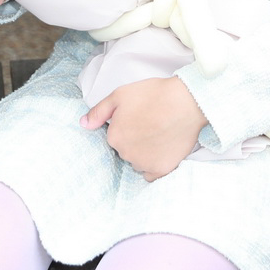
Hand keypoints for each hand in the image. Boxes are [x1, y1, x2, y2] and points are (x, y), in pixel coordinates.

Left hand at [81, 77, 206, 180]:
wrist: (186, 101)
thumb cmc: (154, 94)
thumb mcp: (120, 94)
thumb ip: (99, 111)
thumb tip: (83, 125)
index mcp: (114, 137)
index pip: (115, 138)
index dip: (126, 127)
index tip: (138, 118)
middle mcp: (126, 154)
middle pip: (126, 151)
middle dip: (134, 141)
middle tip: (150, 124)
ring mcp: (144, 163)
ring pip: (138, 162)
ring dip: (144, 154)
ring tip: (159, 135)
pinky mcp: (162, 169)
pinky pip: (152, 174)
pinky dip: (155, 165)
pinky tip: (163, 150)